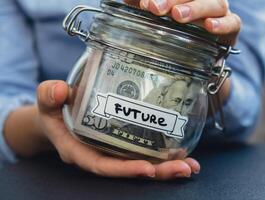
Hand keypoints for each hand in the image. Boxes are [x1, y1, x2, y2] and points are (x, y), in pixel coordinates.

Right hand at [37, 80, 199, 179]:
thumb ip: (50, 95)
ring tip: (190, 165)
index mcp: (80, 151)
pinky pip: (143, 152)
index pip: (102, 165)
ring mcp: (113, 150)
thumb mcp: (47, 101)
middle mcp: (100, 155)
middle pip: (129, 169)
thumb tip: (60, 90)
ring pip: (141, 163)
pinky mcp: (122, 143)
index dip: (124, 170)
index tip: (148, 168)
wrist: (60, 114)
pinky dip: (164, 154)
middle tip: (182, 169)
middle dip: (157, 172)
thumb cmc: (54, 110)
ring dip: (166, 167)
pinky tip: (183, 152)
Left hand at [126, 0, 240, 45]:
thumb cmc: (173, 34)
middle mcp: (203, 0)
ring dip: (195, 8)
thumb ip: (141, 5)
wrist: (193, 61)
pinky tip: (209, 27)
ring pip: (214, 2)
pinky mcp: (231, 28)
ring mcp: (219, 11)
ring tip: (178, 17)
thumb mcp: (154, 18)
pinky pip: (233, 22)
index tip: (146, 4)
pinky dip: (222, 23)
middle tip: (155, 8)